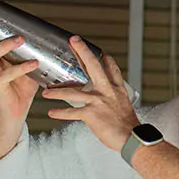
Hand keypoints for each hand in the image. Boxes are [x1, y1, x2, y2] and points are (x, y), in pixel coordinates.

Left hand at [42, 37, 139, 151]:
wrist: (131, 137)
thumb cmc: (127, 125)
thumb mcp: (124, 105)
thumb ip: (113, 98)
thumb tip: (105, 99)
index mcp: (116, 89)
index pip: (112, 68)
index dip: (107, 59)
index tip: (102, 52)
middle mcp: (107, 91)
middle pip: (94, 67)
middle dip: (83, 52)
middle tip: (73, 41)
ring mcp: (98, 101)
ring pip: (73, 92)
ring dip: (58, 91)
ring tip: (46, 91)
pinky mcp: (91, 114)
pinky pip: (72, 112)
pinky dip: (60, 113)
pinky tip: (51, 113)